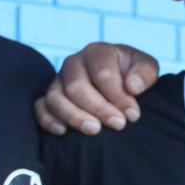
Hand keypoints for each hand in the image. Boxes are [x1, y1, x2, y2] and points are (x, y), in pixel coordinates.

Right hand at [35, 43, 158, 134]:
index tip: (133, 115)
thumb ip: (145, 72)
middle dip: (98, 108)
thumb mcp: (145, 67)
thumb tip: (132, 86)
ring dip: (74, 116)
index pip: (102, 73)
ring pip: (55, 97)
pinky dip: (48, 120)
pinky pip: (39, 107)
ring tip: (94, 130)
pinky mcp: (49, 98)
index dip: (118, 96)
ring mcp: (58, 80)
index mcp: (97, 52)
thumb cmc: (132, 75)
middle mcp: (74, 63)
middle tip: (119, 125)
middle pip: (76, 86)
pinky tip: (62, 132)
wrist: (119, 84)